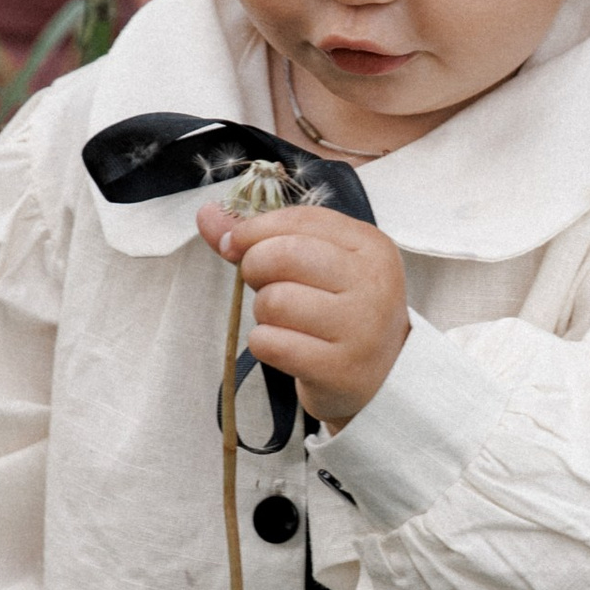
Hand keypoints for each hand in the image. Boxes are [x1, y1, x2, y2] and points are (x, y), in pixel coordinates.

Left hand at [199, 199, 408, 427]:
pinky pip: (271, 343)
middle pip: (283, 255)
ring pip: (274, 301)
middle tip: (264, 286)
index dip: (254, 229)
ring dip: (263, 312)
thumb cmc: (341, 311)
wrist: (382, 375)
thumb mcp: (317, 265)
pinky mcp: (339, 368)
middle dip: (255, 268)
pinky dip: (264, 343)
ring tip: (284, 320)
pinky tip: (285, 346)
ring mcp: (360, 328)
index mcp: (370, 246)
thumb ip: (262, 237)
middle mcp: (372, 282)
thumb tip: (207, 215)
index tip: (234, 244)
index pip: (300, 220)